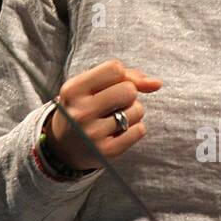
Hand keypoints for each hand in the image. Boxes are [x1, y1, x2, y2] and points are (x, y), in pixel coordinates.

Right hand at [47, 59, 162, 170]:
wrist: (63, 148)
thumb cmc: (83, 108)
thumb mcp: (90, 87)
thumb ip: (125, 77)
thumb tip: (157, 83)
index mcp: (73, 90)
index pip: (115, 69)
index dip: (121, 75)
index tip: (113, 85)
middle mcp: (81, 112)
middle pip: (129, 90)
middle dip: (128, 94)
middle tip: (114, 104)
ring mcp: (94, 134)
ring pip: (137, 110)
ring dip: (132, 112)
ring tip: (113, 119)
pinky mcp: (108, 151)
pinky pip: (139, 130)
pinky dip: (134, 129)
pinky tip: (118, 132)